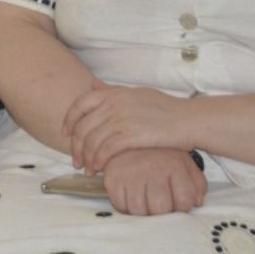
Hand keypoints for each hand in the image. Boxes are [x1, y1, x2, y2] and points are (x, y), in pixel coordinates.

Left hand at [63, 79, 192, 173]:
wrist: (189, 120)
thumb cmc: (166, 109)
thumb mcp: (137, 93)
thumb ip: (114, 91)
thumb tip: (94, 83)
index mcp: (114, 93)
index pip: (80, 104)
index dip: (69, 120)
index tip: (65, 134)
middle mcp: (114, 103)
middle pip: (82, 127)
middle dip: (76, 146)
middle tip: (77, 161)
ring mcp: (121, 118)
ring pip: (91, 141)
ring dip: (87, 158)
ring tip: (88, 169)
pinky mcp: (130, 135)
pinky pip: (105, 150)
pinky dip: (99, 161)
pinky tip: (100, 169)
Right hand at [101, 148, 205, 215]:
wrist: (129, 141)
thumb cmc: (160, 158)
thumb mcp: (184, 165)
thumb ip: (198, 184)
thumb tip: (198, 203)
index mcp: (174, 165)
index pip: (184, 202)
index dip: (181, 207)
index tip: (176, 201)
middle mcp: (152, 168)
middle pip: (160, 209)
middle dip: (162, 212)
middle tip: (159, 204)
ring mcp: (131, 174)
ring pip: (139, 211)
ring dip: (143, 211)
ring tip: (145, 200)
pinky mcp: (113, 179)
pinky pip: (120, 206)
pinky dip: (126, 206)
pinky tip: (131, 196)